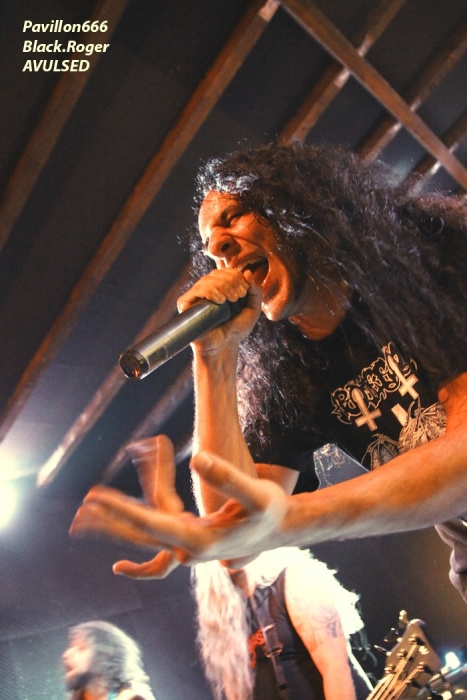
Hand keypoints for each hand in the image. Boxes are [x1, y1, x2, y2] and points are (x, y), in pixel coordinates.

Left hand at [70, 447, 290, 568]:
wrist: (280, 528)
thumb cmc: (270, 511)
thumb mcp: (257, 494)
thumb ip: (227, 477)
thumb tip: (196, 459)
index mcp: (199, 540)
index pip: (151, 523)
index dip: (122, 509)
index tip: (98, 497)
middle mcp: (187, 548)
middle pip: (139, 534)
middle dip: (108, 521)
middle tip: (81, 508)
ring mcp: (186, 546)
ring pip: (145, 531)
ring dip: (120, 518)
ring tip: (94, 504)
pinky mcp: (188, 539)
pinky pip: (157, 533)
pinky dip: (141, 535)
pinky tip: (122, 560)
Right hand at [177, 269, 261, 353]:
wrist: (223, 347)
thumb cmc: (236, 329)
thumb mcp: (252, 309)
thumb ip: (255, 291)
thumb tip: (247, 272)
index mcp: (219, 287)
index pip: (226, 271)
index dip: (237, 276)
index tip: (245, 292)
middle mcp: (206, 289)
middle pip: (217, 273)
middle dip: (231, 281)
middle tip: (238, 296)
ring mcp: (195, 296)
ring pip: (207, 280)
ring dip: (223, 286)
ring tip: (231, 300)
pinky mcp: (186, 304)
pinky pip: (196, 290)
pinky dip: (210, 291)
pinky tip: (220, 301)